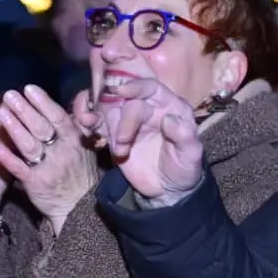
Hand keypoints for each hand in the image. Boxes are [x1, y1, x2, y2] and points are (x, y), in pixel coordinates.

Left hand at [0, 85, 98, 230]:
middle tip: (9, 95)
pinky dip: (7, 157)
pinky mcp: (35, 184)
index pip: (57, 117)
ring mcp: (47, 168)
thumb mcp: (86, 145)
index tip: (28, 88)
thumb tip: (81, 97)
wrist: (78, 207)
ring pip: (29, 145)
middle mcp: (61, 151)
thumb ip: (80, 121)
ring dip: (14, 128)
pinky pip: (19, 169)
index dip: (43, 102)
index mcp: (73, 140)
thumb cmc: (79, 171)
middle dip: (24, 110)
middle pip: (41, 128)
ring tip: (0, 112)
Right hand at [100, 78, 204, 204]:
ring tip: (116, 149)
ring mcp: (129, 121)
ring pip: (110, 111)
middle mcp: (148, 108)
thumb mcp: (191, 155)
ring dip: (106, 126)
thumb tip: (170, 120)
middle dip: (123, 122)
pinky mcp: (114, 135)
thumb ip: (184, 136)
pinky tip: (86, 123)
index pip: (151, 88)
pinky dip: (89, 121)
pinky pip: (98, 123)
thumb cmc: (183, 168)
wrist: (167, 190)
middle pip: (128, 103)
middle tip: (122, 144)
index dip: (136, 86)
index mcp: (169, 106)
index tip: (122, 91)